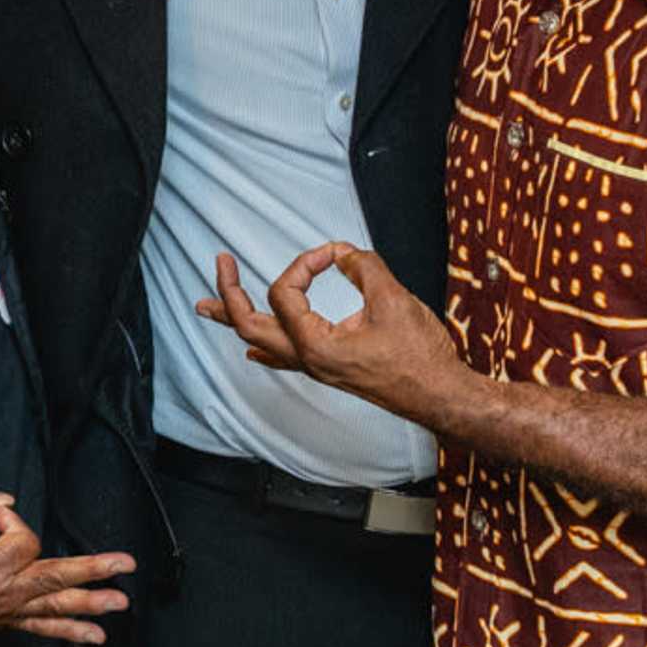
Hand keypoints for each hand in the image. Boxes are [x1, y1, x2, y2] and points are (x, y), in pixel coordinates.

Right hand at [0, 482, 134, 645]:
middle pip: (55, 577)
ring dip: (91, 604)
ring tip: (121, 602)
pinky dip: (71, 631)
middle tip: (125, 564)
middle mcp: (4, 592)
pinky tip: (96, 635)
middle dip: (92, 569)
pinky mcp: (9, 620)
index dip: (11, 522)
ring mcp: (9, 609)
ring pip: (56, 606)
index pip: (22, 539)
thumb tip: (7, 504)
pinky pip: (44, 627)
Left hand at [197, 242, 464, 426]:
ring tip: (207, 306)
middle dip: (229, 293)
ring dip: (235, 320)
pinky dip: (264, 347)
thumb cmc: (419, 357)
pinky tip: (252, 351)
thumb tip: (342, 252)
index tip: (331, 253)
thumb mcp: (392, 299)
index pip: (284, 293)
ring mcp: (315, 368)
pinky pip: (285, 359)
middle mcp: (307, 360)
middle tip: (222, 263)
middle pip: (249, 325)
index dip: (303, 263)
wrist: (439, 394)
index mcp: (315, 346)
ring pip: (261, 342)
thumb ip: (363, 267)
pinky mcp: (328, 369)